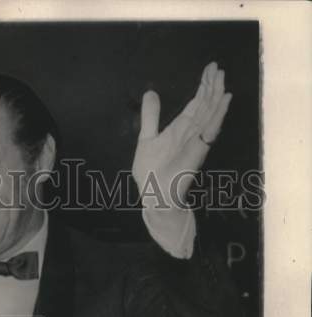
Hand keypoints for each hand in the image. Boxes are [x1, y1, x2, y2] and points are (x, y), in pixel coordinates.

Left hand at [133, 61, 232, 208]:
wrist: (155, 194)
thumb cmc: (151, 171)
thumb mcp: (146, 138)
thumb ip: (150, 116)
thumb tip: (150, 92)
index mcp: (180, 128)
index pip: (195, 103)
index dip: (202, 86)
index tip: (209, 70)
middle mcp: (191, 131)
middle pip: (205, 103)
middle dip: (212, 85)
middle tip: (218, 66)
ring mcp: (197, 139)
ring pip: (210, 111)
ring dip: (217, 93)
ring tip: (222, 76)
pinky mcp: (199, 148)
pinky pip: (211, 128)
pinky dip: (218, 114)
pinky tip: (225, 99)